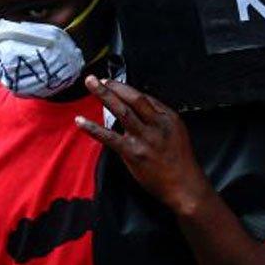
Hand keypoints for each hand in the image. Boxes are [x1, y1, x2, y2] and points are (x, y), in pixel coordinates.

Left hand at [75, 76, 211, 214]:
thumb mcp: (177, 132)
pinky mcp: (133, 153)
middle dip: (114, 86)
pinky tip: (80, 121)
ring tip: (91, 85)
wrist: (183, 185)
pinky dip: (93, 128)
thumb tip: (140, 107)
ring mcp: (144, 139)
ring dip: (105, 96)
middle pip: (134, 99)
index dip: (126, 89)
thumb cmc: (180, 160)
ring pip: (122, 112)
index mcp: (168, 118)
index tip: (112, 83)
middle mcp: (157, 125)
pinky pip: (109, 138)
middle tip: (97, 78)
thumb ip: (159, 119)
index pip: (145, 98)